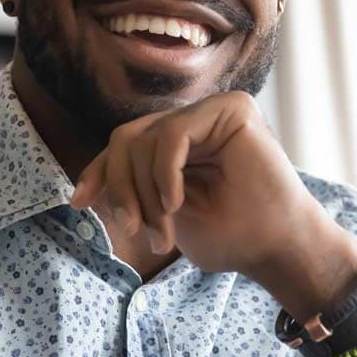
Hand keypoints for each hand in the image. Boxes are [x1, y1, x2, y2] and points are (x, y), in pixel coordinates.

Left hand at [68, 92, 356, 313]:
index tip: (79, 203)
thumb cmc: (231, 235)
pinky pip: (172, 134)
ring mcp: (212, 111)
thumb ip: (134, 192)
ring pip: (144, 139)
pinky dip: (164, 173)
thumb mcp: (164, 215)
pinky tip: (175, 204)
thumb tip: (83, 187)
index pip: (124, 146)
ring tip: (163, 234)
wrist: (278, 248)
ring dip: (144, 194)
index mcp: (178, 143)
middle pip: (126, 140)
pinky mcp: (231, 108)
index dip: (99, 172)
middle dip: (120, 189)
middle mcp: (194, 120)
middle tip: (134, 231)